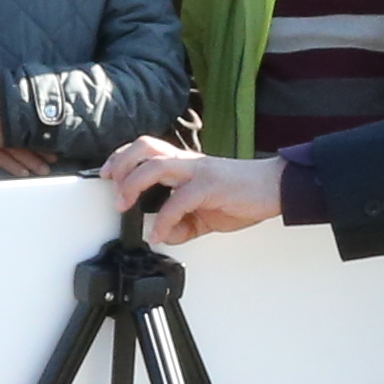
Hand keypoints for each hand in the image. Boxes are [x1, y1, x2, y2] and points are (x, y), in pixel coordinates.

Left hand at [105, 141, 284, 243]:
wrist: (276, 188)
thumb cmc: (242, 195)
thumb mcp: (206, 215)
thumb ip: (184, 224)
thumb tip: (164, 236)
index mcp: (185, 165)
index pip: (147, 149)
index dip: (122, 157)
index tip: (107, 174)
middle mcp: (189, 163)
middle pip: (145, 147)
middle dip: (121, 163)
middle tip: (111, 185)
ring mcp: (199, 172)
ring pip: (156, 166)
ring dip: (133, 184)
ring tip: (124, 206)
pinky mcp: (212, 185)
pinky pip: (180, 200)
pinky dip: (165, 220)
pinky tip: (161, 234)